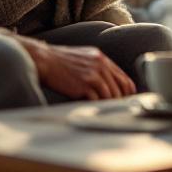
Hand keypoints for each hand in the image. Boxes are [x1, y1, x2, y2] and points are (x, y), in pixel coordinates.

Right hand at [15, 37, 135, 99]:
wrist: (44, 61)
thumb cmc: (60, 62)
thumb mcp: (83, 58)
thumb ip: (97, 68)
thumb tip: (108, 84)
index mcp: (101, 58)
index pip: (123, 78)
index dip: (128, 92)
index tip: (127, 101)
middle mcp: (100, 65)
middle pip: (120, 88)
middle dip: (121, 101)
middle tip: (118, 111)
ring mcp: (93, 74)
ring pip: (111, 95)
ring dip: (109, 105)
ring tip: (106, 112)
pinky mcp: (85, 85)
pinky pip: (98, 100)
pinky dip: (98, 106)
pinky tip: (95, 110)